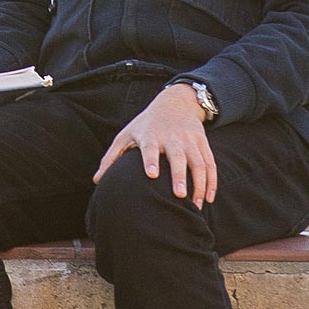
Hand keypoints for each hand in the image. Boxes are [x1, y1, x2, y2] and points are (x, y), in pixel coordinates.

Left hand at [95, 83, 216, 206]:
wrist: (176, 102)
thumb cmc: (146, 124)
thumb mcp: (127, 134)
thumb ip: (112, 157)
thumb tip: (97, 180)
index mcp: (151, 135)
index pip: (150, 148)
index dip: (151, 160)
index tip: (151, 175)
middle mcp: (172, 138)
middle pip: (178, 157)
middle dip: (180, 175)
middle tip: (179, 196)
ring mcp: (190, 141)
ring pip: (199, 163)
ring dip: (199, 185)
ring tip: (195, 206)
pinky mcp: (203, 144)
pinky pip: (210, 164)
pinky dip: (211, 182)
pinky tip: (208, 199)